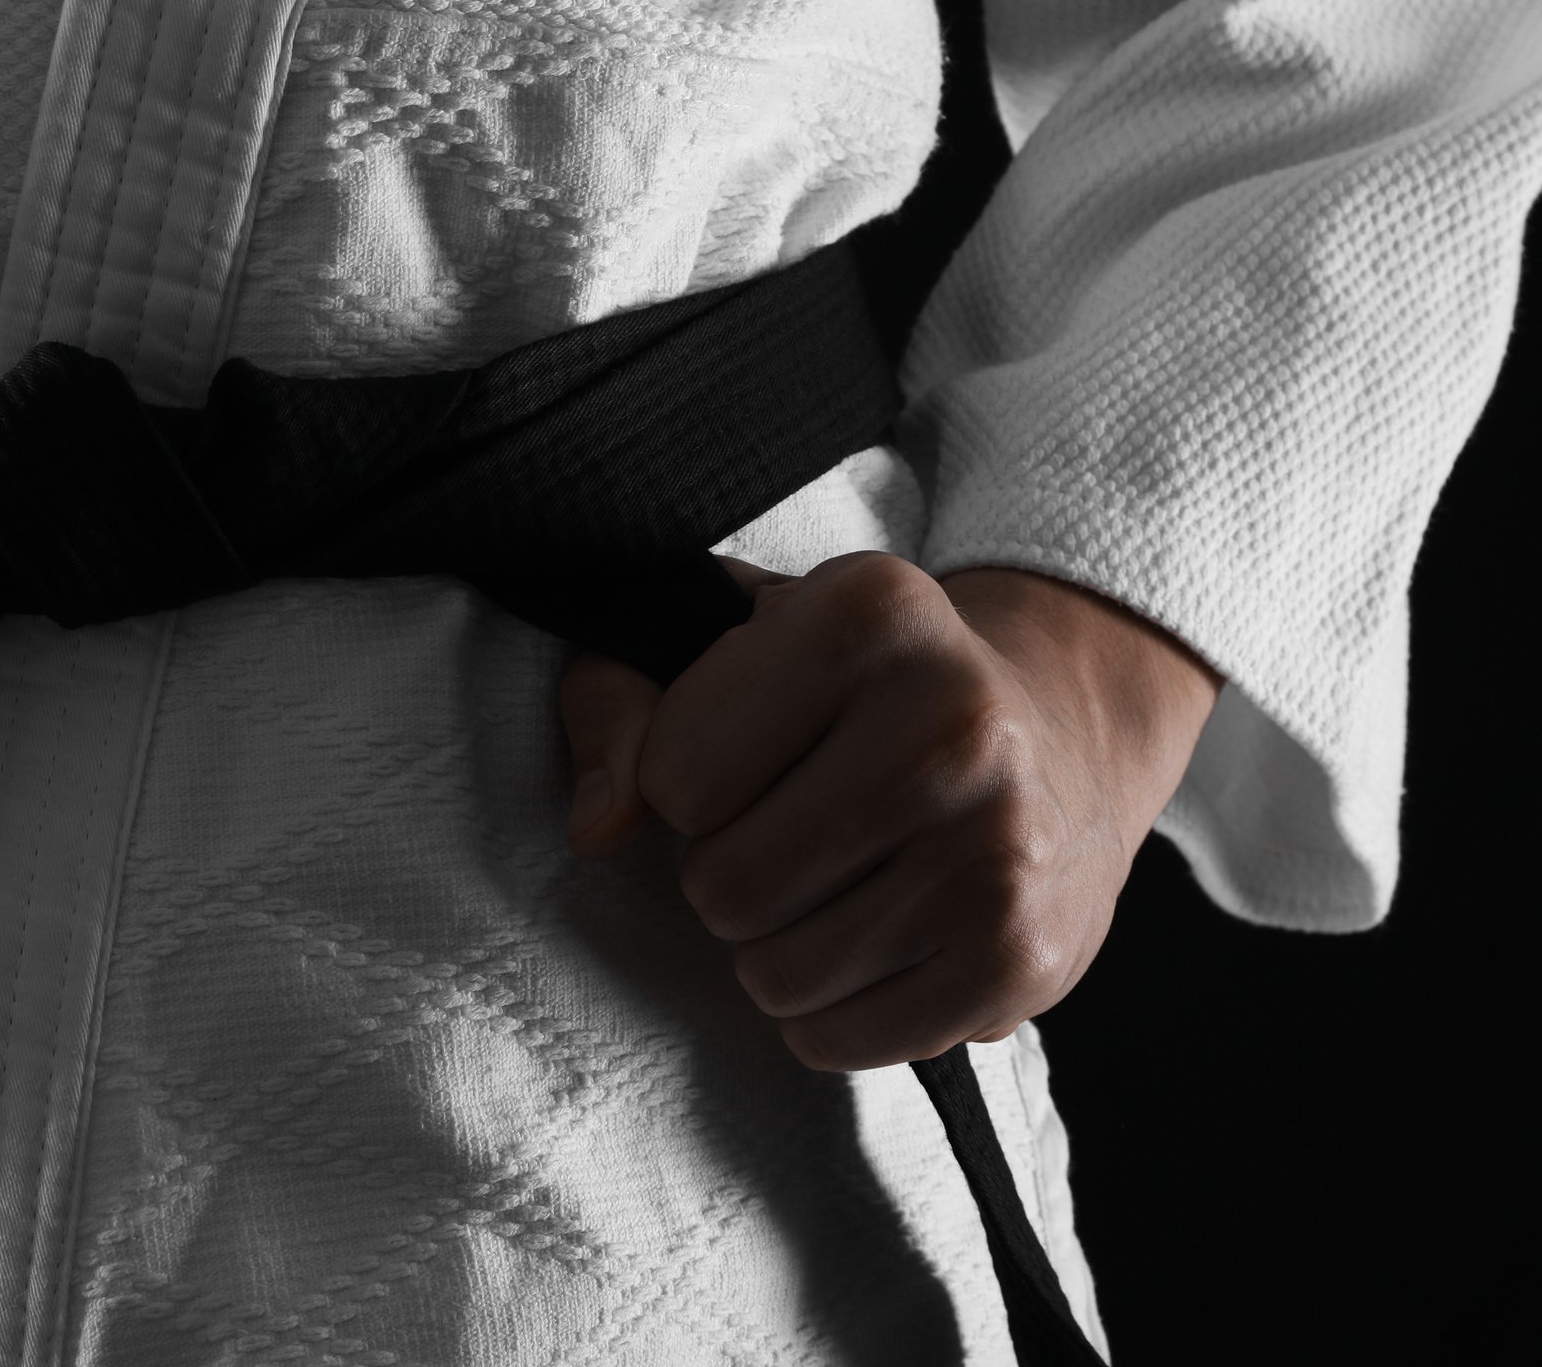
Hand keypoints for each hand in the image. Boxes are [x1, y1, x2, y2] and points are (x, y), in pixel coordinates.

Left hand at [558, 553, 1219, 1070]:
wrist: (1060, 734)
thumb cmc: (853, 690)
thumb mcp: (725, 644)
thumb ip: (619, 705)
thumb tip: (597, 829)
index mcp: (867, 614)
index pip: (673, 776)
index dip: (684, 781)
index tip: (748, 753)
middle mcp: (954, 725)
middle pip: (722, 885)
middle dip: (724, 875)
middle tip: (788, 832)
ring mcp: (1001, 847)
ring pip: (773, 977)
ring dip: (773, 949)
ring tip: (835, 883)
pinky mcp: (1023, 956)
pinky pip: (840, 1043)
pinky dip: (830, 1013)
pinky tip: (877, 939)